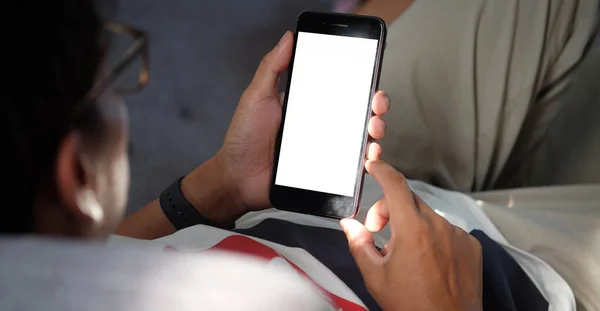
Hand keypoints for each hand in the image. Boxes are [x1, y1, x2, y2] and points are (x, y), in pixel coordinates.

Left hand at [214, 31, 390, 211]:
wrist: (237, 179)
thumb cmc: (244, 137)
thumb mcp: (257, 97)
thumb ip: (272, 67)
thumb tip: (289, 36)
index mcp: (308, 104)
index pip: (341, 89)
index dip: (361, 82)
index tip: (371, 76)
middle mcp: (321, 125)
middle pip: (359, 112)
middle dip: (376, 105)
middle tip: (377, 104)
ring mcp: (326, 148)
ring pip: (362, 137)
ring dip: (376, 130)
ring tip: (374, 128)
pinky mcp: (327, 172)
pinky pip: (352, 166)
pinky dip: (367, 160)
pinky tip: (369, 156)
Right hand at [340, 160, 481, 310]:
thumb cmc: (412, 305)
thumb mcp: (375, 276)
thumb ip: (359, 244)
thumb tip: (349, 224)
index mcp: (413, 230)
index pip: (396, 185)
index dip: (382, 170)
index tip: (373, 165)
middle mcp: (439, 226)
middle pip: (408, 201)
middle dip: (389, 210)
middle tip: (378, 232)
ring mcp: (458, 235)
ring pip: (427, 217)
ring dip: (412, 226)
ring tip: (405, 255)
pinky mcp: (471, 247)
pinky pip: (447, 231)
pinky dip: (433, 238)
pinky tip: (428, 261)